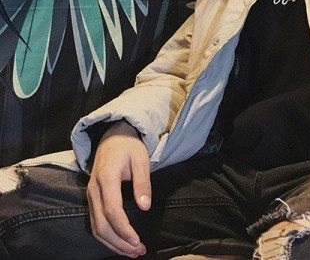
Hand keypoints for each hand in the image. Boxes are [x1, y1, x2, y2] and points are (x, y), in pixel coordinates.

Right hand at [86, 120, 150, 256]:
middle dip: (119, 242)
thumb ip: (142, 183)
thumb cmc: (129, 146)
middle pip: (101, 225)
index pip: (112, 211)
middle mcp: (94, 190)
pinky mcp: (92, 198)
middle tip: (138, 251)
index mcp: (107, 178)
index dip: (124, 230)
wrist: (113, 135)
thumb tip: (145, 207)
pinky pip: (95, 222)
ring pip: (96, 227)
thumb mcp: (141, 159)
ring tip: (132, 251)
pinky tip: (120, 241)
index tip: (138, 241)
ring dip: (113, 243)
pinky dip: (107, 236)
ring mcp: (90, 195)